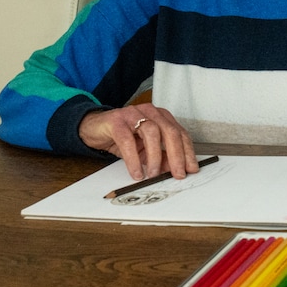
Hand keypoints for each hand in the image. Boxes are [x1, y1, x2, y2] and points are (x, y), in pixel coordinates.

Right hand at [78, 103, 197, 180]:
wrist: (95, 129)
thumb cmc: (123, 136)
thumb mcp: (145, 150)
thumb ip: (161, 157)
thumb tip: (173, 169)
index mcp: (162, 117)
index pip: (180, 133)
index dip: (188, 152)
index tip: (191, 168)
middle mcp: (150, 112)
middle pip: (170, 131)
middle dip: (177, 154)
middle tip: (177, 173)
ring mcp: (133, 114)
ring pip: (151, 132)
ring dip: (155, 156)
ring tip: (153, 174)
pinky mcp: (116, 121)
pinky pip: (127, 140)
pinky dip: (133, 159)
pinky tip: (136, 172)